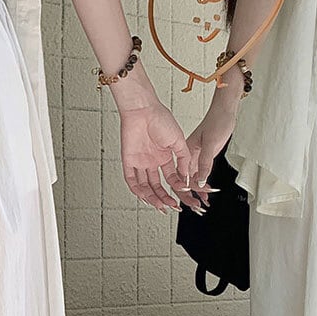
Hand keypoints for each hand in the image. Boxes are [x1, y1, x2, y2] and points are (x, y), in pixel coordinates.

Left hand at [113, 94, 202, 212]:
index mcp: (164, 156)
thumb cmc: (160, 119)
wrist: (143, 109)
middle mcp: (152, 161)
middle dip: (165, 197)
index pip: (171, 178)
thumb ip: (183, 159)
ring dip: (153, 197)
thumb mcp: (178, 141)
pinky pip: (131, 179)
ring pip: (145, 185)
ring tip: (161, 205)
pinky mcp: (128, 160)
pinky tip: (144, 197)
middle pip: (157, 185)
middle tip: (172, 206)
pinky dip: (137, 189)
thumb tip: (188, 175)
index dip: (177, 188)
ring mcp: (140, 162)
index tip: (184, 194)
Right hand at [186, 94, 238, 198]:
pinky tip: (206, 192)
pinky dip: (202, 184)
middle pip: (184, 182)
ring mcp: (194, 157)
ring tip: (202, 204)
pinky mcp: (202, 156)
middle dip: (189, 197)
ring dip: (196, 193)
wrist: (225, 110)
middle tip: (197, 208)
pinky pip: (199, 174)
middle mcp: (187, 157)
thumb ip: (204, 164)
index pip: (182, 178)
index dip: (186, 192)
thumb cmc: (217, 121)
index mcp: (184, 153)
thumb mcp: (211, 144)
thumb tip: (199, 182)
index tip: (193, 202)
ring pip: (192, 180)